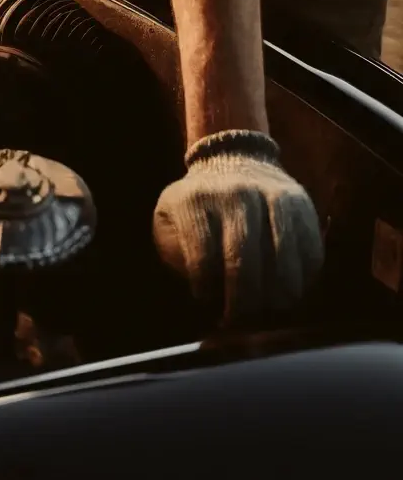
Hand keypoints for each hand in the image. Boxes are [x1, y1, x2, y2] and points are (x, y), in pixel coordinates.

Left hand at [152, 130, 323, 324]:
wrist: (233, 158)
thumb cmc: (197, 204)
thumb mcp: (169, 219)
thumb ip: (175, 252)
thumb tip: (205, 293)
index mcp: (195, 200)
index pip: (201, 257)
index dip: (205, 289)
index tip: (206, 301)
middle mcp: (235, 194)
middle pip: (243, 259)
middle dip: (243, 301)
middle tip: (241, 321)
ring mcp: (271, 195)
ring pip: (282, 255)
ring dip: (278, 294)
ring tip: (271, 310)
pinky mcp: (300, 201)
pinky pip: (309, 246)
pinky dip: (304, 276)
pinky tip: (292, 290)